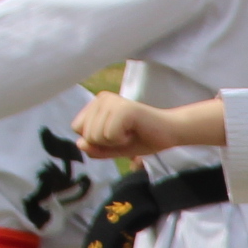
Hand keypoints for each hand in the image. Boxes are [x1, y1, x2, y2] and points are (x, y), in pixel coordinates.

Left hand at [76, 92, 222, 158]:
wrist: (170, 133)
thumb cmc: (143, 138)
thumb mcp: (113, 148)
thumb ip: (95, 149)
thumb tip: (81, 144)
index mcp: (96, 103)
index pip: (77, 129)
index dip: (96, 140)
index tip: (117, 135)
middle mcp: (101, 98)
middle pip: (85, 134)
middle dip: (106, 143)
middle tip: (126, 135)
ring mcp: (111, 102)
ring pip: (95, 136)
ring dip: (115, 142)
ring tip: (130, 133)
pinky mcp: (122, 109)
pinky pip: (109, 136)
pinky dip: (123, 141)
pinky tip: (135, 132)